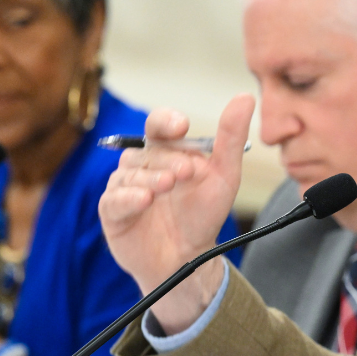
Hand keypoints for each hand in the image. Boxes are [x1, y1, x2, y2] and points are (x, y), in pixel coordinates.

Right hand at [99, 94, 253, 331]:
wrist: (189, 258)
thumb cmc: (203, 214)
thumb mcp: (224, 175)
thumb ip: (230, 138)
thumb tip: (244, 97)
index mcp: (166, 150)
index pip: (159, 124)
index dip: (166, 121)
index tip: (180, 127)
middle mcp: (142, 164)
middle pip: (147, 151)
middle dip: (167, 159)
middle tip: (186, 171)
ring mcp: (124, 186)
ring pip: (130, 173)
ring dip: (150, 178)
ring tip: (168, 186)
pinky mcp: (112, 211)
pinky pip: (113, 199)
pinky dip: (128, 198)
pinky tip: (144, 200)